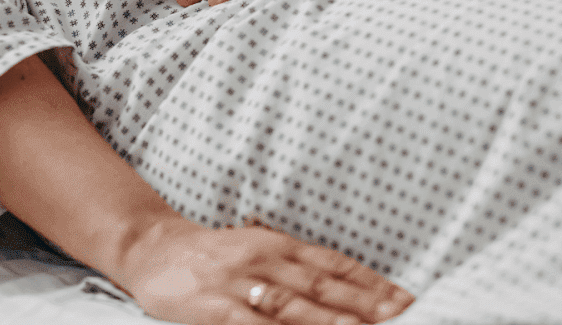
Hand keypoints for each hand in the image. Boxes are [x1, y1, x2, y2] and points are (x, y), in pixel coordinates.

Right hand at [121, 218, 413, 324]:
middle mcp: (267, 259)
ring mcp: (241, 283)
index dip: (373, 284)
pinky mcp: (216, 308)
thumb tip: (345, 290)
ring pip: (295, 305)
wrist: (154, 248)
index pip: (337, 266)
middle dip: (367, 305)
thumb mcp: (258, 249)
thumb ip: (297, 269)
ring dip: (331, 320)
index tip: (407, 300)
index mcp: (280, 245)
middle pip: (325, 286)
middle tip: (403, 317)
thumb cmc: (214, 256)